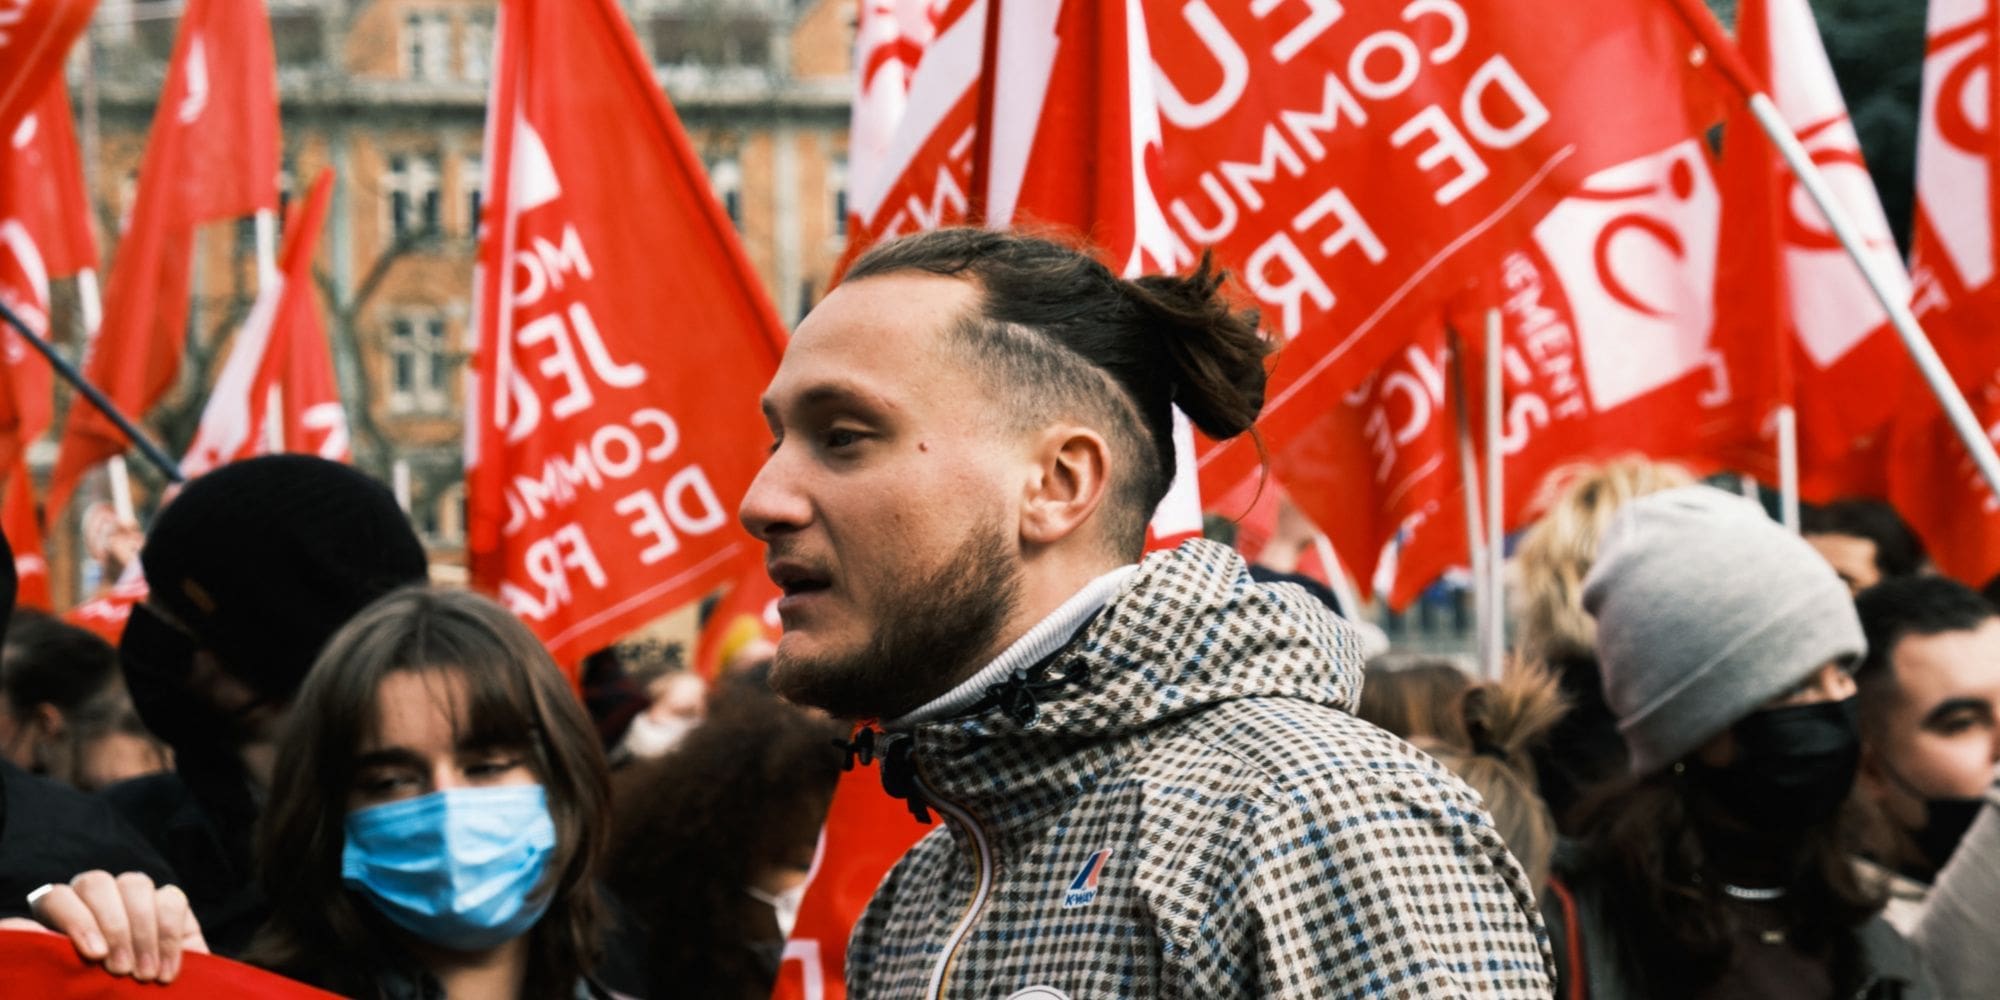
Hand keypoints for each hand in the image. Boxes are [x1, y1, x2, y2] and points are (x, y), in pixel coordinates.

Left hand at [26, 871, 207, 982]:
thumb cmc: (97, 999)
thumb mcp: (69, 982)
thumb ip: (54, 957)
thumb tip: (30, 935)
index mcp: (59, 917)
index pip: (57, 898)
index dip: (76, 921)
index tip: (95, 956)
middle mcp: (93, 899)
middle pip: (95, 883)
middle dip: (113, 926)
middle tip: (121, 969)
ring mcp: (133, 897)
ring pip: (134, 884)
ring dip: (142, 931)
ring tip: (144, 973)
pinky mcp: (170, 903)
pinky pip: (172, 898)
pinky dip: (169, 935)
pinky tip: (165, 969)